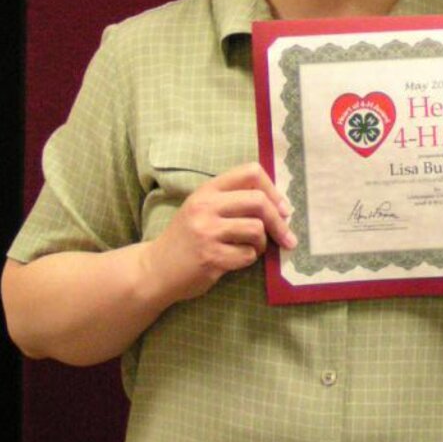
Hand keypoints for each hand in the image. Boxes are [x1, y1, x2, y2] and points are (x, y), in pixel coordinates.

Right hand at [142, 162, 296, 302]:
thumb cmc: (187, 238)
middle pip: (258, 201)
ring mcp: (207, 232)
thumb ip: (233, 201)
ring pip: (256, 230)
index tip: (283, 209)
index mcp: (208, 190)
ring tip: (251, 249)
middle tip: (287, 237)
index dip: (273, 189)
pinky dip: (248, 260)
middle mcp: (206, 206)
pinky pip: (247, 255)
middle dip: (279, 222)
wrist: (155, 269)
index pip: (250, 172)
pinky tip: (234, 261)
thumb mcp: (203, 209)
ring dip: (262, 243)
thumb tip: (280, 206)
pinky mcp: (210, 257)